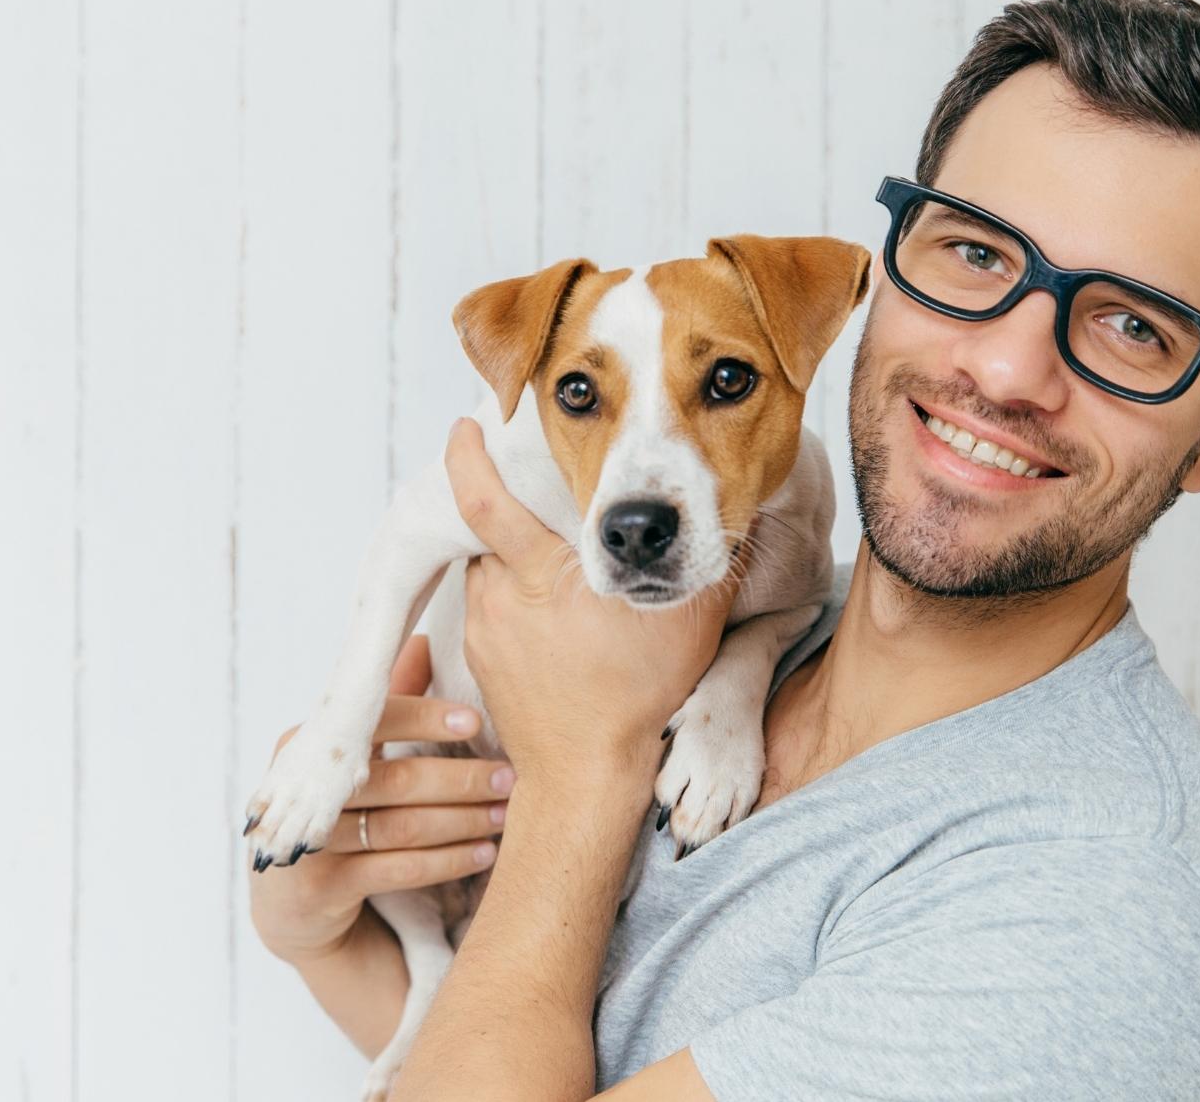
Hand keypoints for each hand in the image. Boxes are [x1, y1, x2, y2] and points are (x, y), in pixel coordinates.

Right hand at [248, 634, 508, 966]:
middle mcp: (303, 789)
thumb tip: (428, 637)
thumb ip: (391, 702)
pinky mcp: (321, 889)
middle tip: (512, 777)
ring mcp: (309, 842)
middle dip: (462, 778)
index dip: (426, 718)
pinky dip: (447, 861)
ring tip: (506, 815)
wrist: (294, 902)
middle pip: (395, 779)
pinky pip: (397, 870)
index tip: (478, 720)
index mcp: (308, 742)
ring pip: (402, 827)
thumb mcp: (357, 755)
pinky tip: (485, 854)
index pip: (373, 721)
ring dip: (463, 821)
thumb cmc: (341, 811)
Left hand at [444, 417, 738, 786]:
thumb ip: (703, 561)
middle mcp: (500, 597)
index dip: (466, 458)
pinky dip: (507, 595)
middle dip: (502, 504)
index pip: (483, 501)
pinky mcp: (479, 658)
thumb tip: (734, 513)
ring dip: (508, 555)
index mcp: (541, 576)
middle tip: (529, 487)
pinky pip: (486, 606)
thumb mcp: (690, 623)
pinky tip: (543, 609)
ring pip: (486, 568)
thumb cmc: (638, 696)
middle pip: (487, 530)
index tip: (464, 426)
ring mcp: (484, 630)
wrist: (586, 774)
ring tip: (547, 557)